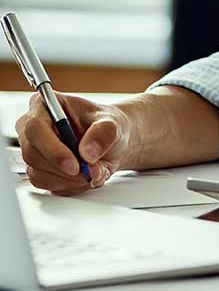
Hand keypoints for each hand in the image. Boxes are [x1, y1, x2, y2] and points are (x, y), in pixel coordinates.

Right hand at [15, 92, 134, 194]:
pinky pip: (46, 184)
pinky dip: (69, 185)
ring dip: (69, 178)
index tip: (74, 164)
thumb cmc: (108, 126)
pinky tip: (84, 176)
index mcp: (45, 105)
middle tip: (89, 171)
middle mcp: (32, 128)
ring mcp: (33, 150)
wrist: (112, 143)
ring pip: (38, 172)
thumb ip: (103, 133)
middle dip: (63, 168)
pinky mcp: (37, 169)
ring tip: (93, 170)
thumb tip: (88, 152)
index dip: (53, 149)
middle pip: (32, 154)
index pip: (35, 127)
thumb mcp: (114, 123)